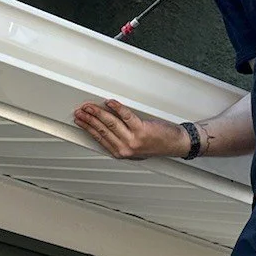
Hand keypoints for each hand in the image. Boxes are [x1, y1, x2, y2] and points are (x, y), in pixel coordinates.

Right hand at [72, 98, 187, 160]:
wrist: (175, 144)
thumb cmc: (157, 144)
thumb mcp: (135, 148)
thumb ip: (120, 140)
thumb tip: (103, 126)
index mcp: (121, 152)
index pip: (99, 137)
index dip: (87, 127)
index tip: (79, 119)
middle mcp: (126, 147)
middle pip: (101, 129)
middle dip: (88, 119)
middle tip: (79, 111)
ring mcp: (133, 139)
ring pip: (110, 123)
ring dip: (97, 113)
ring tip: (89, 106)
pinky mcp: (142, 129)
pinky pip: (125, 115)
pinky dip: (116, 107)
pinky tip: (109, 102)